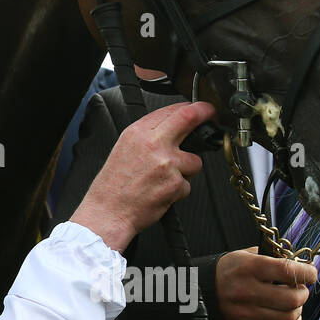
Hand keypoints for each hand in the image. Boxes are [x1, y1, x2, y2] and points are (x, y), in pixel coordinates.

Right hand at [69, 101, 215, 252]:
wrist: (108, 211)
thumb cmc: (114, 184)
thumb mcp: (124, 148)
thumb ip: (148, 135)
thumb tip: (173, 126)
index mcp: (137, 132)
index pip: (170, 110)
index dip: (189, 108)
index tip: (198, 109)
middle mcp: (152, 143)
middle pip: (189, 118)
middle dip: (205, 113)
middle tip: (211, 115)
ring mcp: (166, 163)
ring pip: (195, 161)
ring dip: (186, 171)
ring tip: (164, 179)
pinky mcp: (175, 183)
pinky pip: (188, 185)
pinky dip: (178, 191)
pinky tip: (161, 191)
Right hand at [215, 248, 315, 319]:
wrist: (197, 293)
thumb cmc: (226, 273)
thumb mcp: (243, 256)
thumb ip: (271, 258)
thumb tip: (300, 264)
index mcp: (247, 268)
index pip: (287, 271)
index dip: (306, 272)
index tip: (311, 273)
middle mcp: (247, 291)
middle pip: (292, 298)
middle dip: (303, 293)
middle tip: (300, 289)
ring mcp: (247, 313)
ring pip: (289, 317)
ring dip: (298, 309)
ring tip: (293, 303)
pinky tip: (287, 316)